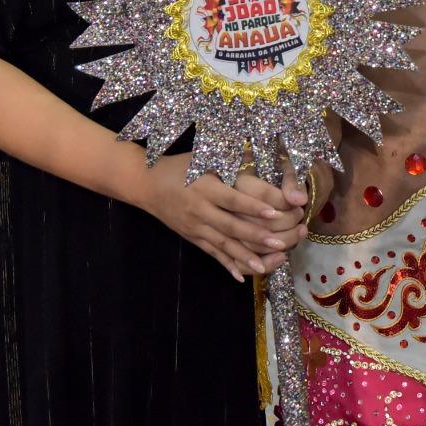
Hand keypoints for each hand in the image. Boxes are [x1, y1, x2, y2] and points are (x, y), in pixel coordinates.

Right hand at [138, 155, 309, 280]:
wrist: (146, 184)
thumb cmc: (180, 167)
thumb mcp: (204, 157)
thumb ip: (231, 156)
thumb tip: (259, 148)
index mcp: (206, 187)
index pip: (232, 200)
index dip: (253, 207)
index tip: (274, 213)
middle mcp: (200, 209)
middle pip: (230, 226)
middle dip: (255, 236)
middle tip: (279, 242)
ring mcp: (195, 227)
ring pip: (223, 244)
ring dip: (244, 256)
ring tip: (264, 266)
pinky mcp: (192, 238)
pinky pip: (211, 253)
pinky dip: (226, 265)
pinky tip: (240, 276)